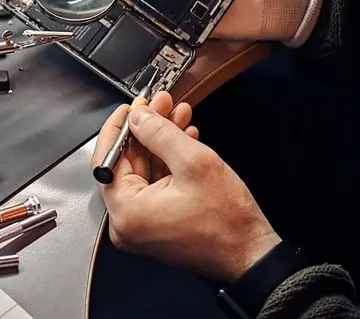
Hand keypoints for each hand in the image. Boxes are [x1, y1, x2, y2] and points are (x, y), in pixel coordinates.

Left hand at [92, 94, 280, 283]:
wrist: (252, 254)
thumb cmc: (227, 223)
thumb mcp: (194, 162)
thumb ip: (159, 133)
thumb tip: (138, 116)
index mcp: (127, 211)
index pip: (107, 159)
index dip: (120, 127)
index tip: (130, 107)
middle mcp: (127, 223)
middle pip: (127, 163)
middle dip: (148, 130)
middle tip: (162, 105)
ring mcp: (142, 225)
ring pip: (144, 171)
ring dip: (161, 142)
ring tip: (178, 116)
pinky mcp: (157, 224)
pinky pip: (155, 185)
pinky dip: (167, 162)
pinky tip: (183, 140)